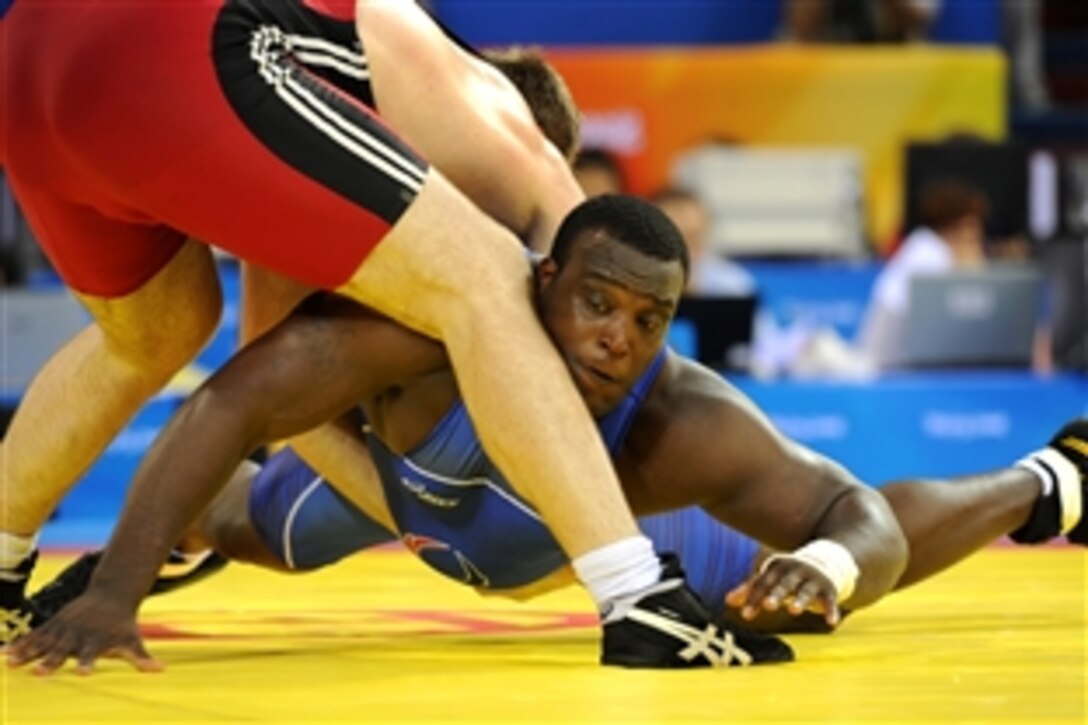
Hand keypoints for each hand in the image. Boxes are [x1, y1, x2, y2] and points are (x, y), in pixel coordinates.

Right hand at [6, 590, 161, 675]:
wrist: (111, 593)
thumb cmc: (122, 623)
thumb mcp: (132, 639)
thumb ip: (141, 657)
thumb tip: (159, 670)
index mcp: (95, 640)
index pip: (91, 654)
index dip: (87, 663)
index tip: (83, 673)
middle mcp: (77, 635)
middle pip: (63, 649)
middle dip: (52, 661)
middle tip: (41, 673)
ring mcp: (63, 628)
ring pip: (43, 641)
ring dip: (27, 652)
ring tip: (11, 664)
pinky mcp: (53, 624)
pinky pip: (33, 635)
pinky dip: (19, 644)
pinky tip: (3, 654)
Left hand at [725, 556, 840, 627]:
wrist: (824, 560)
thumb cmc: (788, 575)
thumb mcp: (771, 578)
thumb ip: (751, 589)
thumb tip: (727, 601)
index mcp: (777, 567)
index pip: (763, 583)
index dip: (754, 598)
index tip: (745, 615)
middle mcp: (795, 570)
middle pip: (784, 584)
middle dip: (776, 594)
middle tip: (768, 605)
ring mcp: (813, 579)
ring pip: (806, 591)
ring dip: (801, 600)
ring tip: (794, 610)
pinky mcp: (829, 589)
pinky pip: (830, 600)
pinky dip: (830, 610)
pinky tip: (831, 622)